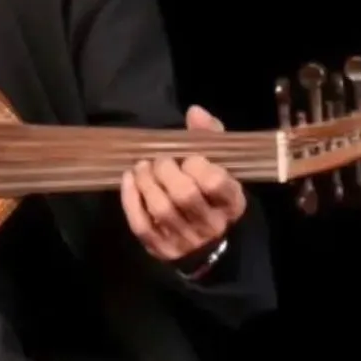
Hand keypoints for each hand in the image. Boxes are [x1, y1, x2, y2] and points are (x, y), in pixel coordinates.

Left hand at [119, 104, 246, 264]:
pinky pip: (141, 224)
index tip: (187, 157)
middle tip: (159, 160)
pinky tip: (129, 180)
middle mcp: (212, 225)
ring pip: (161, 209)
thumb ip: (209, 136)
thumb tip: (195, 112)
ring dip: (145, 182)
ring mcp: (186, 240)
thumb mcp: (218, 164)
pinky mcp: (162, 249)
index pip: (214, 181)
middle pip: (184, 195)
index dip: (196, 164)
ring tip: (141, 167)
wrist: (205, 241)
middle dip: (165, 170)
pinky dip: (130, 199)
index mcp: (231, 202)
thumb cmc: (210, 193)